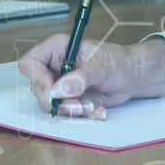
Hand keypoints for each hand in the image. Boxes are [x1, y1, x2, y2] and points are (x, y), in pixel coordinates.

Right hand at [17, 35, 164, 119]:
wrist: (133, 76)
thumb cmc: (120, 61)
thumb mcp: (102, 67)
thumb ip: (80, 78)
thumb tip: (60, 89)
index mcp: (57, 48)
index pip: (31, 63)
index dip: (38, 79)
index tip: (54, 92)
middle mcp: (55, 66)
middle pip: (38, 88)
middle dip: (58, 101)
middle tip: (79, 105)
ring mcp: (61, 83)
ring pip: (51, 104)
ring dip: (71, 110)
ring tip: (92, 107)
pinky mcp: (69, 98)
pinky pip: (65, 112)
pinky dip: (80, 115)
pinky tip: (97, 109)